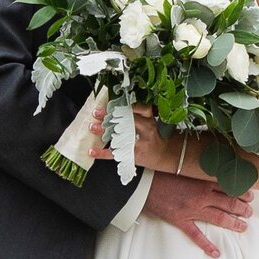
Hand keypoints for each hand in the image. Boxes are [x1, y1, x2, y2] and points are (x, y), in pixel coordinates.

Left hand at [92, 105, 206, 176]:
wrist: (166, 155)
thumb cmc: (156, 137)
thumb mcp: (153, 122)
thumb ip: (139, 113)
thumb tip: (118, 103)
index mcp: (150, 121)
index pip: (142, 109)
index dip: (129, 106)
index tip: (116, 102)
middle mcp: (145, 131)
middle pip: (127, 122)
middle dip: (111, 117)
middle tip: (97, 112)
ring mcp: (139, 145)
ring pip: (120, 137)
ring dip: (104, 132)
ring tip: (93, 127)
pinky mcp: (133, 156)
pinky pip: (115, 155)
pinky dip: (101, 153)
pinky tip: (91, 151)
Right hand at [141, 170, 252, 257]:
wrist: (142, 184)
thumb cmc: (162, 175)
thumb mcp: (185, 171)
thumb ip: (200, 175)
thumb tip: (215, 178)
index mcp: (202, 183)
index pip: (229, 188)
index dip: (242, 193)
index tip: (250, 196)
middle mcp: (201, 197)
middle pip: (228, 203)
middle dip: (242, 208)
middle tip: (250, 212)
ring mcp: (191, 210)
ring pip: (219, 218)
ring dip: (233, 223)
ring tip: (243, 227)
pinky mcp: (180, 221)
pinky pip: (196, 235)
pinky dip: (207, 245)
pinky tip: (216, 253)